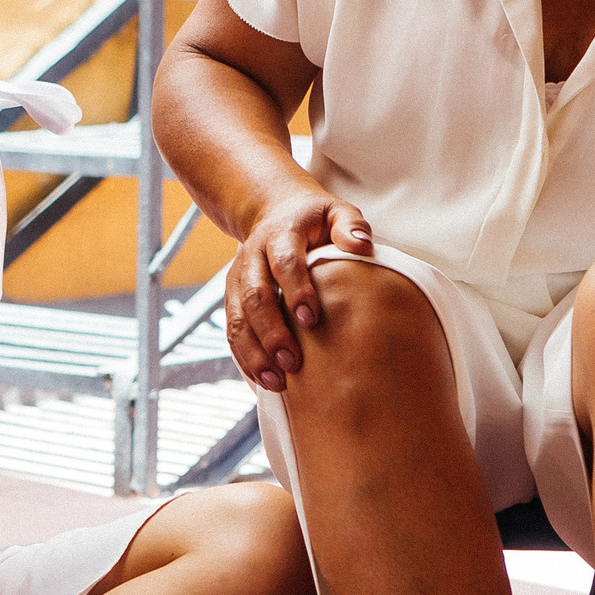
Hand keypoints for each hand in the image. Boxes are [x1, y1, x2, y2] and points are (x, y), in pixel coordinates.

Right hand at [221, 179, 374, 391]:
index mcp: (280, 235)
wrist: (272, 212)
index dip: (296, 290)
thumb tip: (362, 246)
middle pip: (254, 296)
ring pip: (236, 318)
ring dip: (253, 352)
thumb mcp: (335, 211)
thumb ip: (350, 225)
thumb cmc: (314, 219)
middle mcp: (252, 257)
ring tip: (276, 383)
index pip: (284, 263)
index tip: (311, 320)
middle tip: (292, 362)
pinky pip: (232, 331)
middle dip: (271, 331)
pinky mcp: (231, 297)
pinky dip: (244, 358)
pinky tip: (263, 381)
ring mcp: (238, 279)